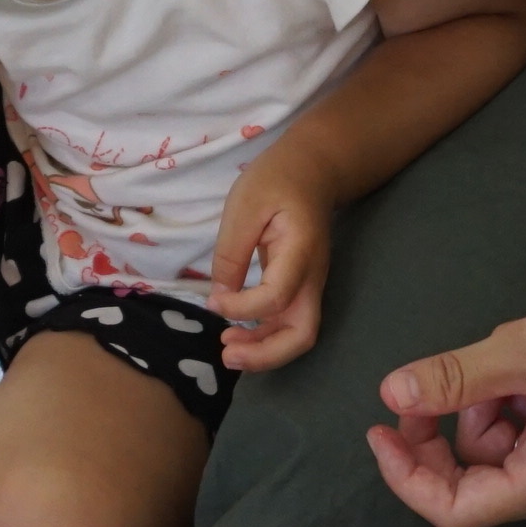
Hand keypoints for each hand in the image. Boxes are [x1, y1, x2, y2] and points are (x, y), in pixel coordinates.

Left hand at [210, 152, 335, 373]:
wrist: (312, 171)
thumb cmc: (277, 180)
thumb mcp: (244, 205)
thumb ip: (231, 251)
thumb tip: (220, 296)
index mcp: (300, 251)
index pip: (277, 296)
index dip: (243, 309)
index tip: (213, 302)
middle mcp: (312, 276)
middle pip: (303, 333)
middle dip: (266, 354)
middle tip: (228, 355)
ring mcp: (309, 284)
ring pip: (298, 335)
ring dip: (264, 351)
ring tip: (227, 350)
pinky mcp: (299, 287)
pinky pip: (288, 322)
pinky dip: (265, 337)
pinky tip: (237, 334)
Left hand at [364, 272, 525, 526]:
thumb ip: (456, 378)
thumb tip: (392, 396)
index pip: (457, 510)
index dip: (408, 477)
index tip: (378, 431)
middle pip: (472, 478)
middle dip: (444, 427)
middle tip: (422, 384)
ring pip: (492, 442)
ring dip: (484, 396)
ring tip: (514, 346)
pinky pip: (519, 423)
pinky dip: (510, 389)